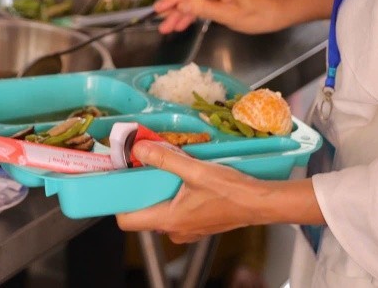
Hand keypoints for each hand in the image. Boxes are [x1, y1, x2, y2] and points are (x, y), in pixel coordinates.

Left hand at [116, 141, 261, 242]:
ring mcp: (187, 229)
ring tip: (159, 169)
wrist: (260, 203)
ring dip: (157, 192)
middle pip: (142, 214)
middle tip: (137, 167)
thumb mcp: (194, 170)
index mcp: (169, 219)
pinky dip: (172, 196)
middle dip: (138, 191)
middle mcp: (175, 230)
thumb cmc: (231, 191)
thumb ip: (165, 158)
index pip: (127, 221)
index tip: (117, 182)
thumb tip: (139, 147)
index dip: (118, 202)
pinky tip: (180, 178)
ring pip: (159, 212)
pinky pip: (175, 211)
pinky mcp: (198, 224)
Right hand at [154, 0, 286, 34]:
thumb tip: (181, 5)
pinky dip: (192, 5)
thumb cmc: (260, 16)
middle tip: (161, 20)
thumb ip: (204, 9)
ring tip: (169, 25)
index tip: (158, 9)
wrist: (280, 9)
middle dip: (173, 3)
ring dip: (181, 6)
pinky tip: (183, 19)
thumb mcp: (232, 18)